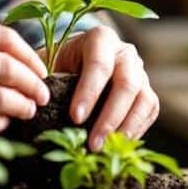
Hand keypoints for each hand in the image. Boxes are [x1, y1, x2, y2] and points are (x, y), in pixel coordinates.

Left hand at [51, 25, 157, 150]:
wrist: (77, 63)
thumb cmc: (59, 64)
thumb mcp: (49, 63)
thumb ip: (45, 79)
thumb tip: (37, 103)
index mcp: (100, 39)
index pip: (99, 65)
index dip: (89, 92)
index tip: (75, 118)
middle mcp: (125, 53)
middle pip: (127, 84)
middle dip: (109, 117)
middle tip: (93, 143)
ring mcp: (140, 72)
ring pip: (144, 100)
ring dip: (125, 129)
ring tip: (106, 150)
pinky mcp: (147, 92)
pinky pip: (150, 111)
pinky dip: (137, 131)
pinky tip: (118, 146)